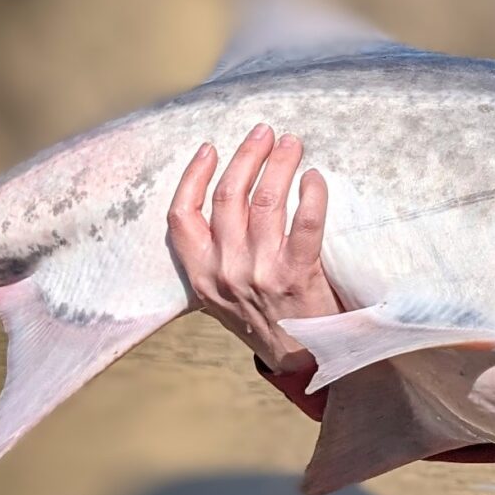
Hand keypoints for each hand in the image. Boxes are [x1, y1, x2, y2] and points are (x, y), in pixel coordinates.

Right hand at [167, 124, 338, 373]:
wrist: (303, 362)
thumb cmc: (265, 320)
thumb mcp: (221, 296)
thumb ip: (214, 257)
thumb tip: (221, 197)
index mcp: (199, 275)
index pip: (181, 216)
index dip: (192, 176)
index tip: (209, 147)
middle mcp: (225, 272)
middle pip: (228, 196)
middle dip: (246, 155)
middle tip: (264, 131)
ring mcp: (261, 274)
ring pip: (265, 201)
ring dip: (278, 163)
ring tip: (291, 143)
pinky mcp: (298, 276)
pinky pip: (305, 222)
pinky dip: (310, 193)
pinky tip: (314, 177)